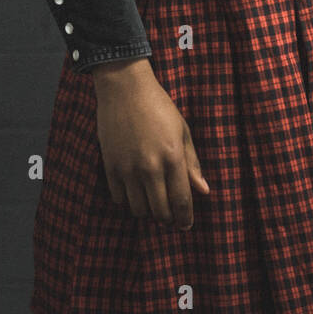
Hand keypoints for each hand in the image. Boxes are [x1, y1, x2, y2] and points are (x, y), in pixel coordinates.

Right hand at [92, 58, 209, 227]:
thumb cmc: (159, 106)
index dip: (185, 218)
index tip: (186, 225)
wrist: (125, 88)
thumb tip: (203, 190)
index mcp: (173, 157)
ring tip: (152, 204)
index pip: (181, 201)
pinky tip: (134, 191)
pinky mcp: (110, 165)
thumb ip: (192, 163)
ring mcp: (128, 168)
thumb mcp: (182, 131)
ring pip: (138, 209)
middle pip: (160, 211)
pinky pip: (118, 197)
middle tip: (170, 216)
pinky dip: (127, 200)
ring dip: (147, 211)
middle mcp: (150, 167)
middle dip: (167, 218)